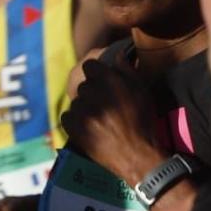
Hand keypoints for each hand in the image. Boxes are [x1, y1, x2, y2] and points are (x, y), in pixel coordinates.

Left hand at [65, 60, 172, 187]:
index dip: (95, 72)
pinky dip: (75, 120)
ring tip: (99, 118)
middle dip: (92, 91)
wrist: (136, 154)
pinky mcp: (73, 127)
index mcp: (111, 82)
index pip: (89, 65)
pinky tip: (89, 126)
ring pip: (76, 101)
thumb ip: (128, 71)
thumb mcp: (142, 92)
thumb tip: (115, 56)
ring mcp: (81, 112)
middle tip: (104, 103)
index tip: (101, 79)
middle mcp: (94, 94)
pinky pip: (67, 116)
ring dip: (84, 107)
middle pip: (83, 85)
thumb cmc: (143, 121)